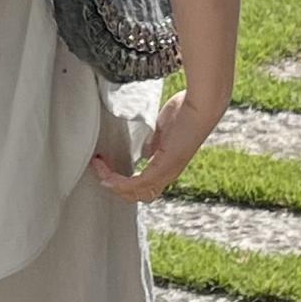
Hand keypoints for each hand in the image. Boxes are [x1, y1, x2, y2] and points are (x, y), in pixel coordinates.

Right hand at [90, 90, 220, 202]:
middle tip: (99, 168)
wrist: (203, 105)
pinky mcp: (164, 167)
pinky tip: (104, 169)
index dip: (122, 180)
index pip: (143, 186)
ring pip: (135, 193)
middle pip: (139, 195)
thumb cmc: (187, 109)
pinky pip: (135, 183)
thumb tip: (143, 150)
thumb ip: (153, 141)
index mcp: (167, 165)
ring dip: (111, 183)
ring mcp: (167, 172)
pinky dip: (117, 181)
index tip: (105, 163)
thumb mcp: (163, 128)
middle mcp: (168, 173)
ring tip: (97, 167)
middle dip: (115, 186)